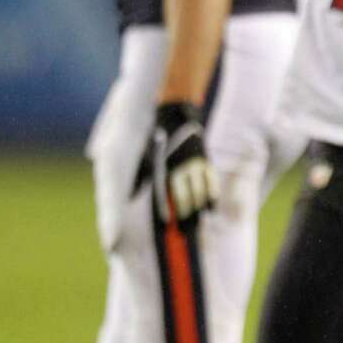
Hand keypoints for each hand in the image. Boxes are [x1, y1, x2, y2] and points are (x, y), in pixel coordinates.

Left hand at [149, 102, 218, 224]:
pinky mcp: (205, 160)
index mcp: (166, 167)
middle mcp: (181, 167)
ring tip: (197, 219)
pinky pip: (212, 181)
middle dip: (186, 213)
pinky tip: (210, 209)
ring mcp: (195, 164)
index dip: (167, 208)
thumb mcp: (146, 156)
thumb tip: (130, 195)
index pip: (167, 193)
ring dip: (198, 207)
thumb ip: (140, 175)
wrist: (176, 117)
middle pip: (187, 196)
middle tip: (184, 226)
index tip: (167, 221)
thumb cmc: (157, 139)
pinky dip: (212, 196)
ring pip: (200, 191)